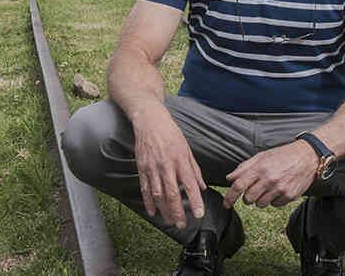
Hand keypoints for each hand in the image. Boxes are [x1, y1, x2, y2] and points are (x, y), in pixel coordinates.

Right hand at [131, 103, 205, 228]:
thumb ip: (194, 170)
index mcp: (180, 160)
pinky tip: (153, 212)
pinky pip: (145, 188)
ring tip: (170, 222)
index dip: (195, 201)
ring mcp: (152, 168)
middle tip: (183, 225)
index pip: (189, 185)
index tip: (199, 214)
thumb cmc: (171, 134)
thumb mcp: (187, 149)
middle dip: (178, 211)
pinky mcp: (142, 168)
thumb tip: (202, 187)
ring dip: (164, 210)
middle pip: (172, 194)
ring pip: (158, 194)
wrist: (150, 121)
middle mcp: (167, 166)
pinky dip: (148, 202)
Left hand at [223, 141, 317, 208]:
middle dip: (247, 197)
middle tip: (254, 190)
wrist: (307, 156)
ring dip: (261, 199)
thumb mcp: (262, 156)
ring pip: (260, 204)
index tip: (226, 204)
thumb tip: (229, 178)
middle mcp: (269, 179)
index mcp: (260, 168)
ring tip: (268, 188)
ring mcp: (280, 188)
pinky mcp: (289, 195)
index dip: (230, 197)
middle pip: (248, 199)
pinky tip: (279, 190)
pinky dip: (274, 200)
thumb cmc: (283, 155)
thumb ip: (244, 167)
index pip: (239, 185)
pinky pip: (274, 205)